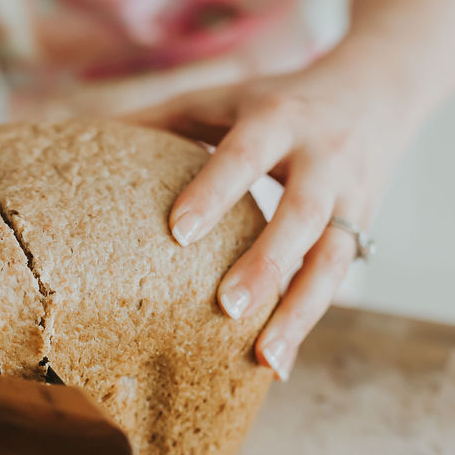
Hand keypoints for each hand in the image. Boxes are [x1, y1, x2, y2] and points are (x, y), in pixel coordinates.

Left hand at [130, 69, 410, 379]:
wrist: (377, 92)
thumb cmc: (274, 101)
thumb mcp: (222, 97)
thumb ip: (159, 116)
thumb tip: (78, 131)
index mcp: (277, 117)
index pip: (245, 154)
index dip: (215, 191)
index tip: (178, 234)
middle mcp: (323, 157)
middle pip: (302, 213)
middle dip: (268, 261)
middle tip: (226, 307)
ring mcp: (351, 197)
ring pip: (332, 259)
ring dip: (300, 311)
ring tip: (265, 359)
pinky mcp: (363, 228)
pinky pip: (338, 279)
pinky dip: (308, 320)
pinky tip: (277, 362)